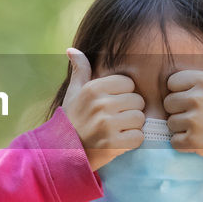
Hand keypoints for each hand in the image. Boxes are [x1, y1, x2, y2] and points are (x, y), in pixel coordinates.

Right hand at [62, 48, 145, 170]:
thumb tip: (72, 49)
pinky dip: (131, 142)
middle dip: (129, 110)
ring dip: (132, 126)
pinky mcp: (113, 144)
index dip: (123, 94)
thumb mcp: (73, 93)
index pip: (128, 83)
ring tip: (116, 130)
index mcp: (93, 88)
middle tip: (114, 120)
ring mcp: (107, 125)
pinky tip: (118, 142)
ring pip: (140, 118)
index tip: (111, 104)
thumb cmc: (72, 120)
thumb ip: (80, 70)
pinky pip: (138, 137)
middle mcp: (101, 104)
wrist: (62, 152)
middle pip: (138, 101)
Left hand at [163, 26, 202, 166]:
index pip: (172, 83)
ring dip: (182, 128)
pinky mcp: (193, 141)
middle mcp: (197, 98)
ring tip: (202, 128)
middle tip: (200, 116)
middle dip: (180, 111)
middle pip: (168, 103)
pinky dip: (184, 144)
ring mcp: (194, 120)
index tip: (198, 99)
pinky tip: (200, 140)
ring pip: (170, 123)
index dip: (182, 92)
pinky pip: (174, 141)